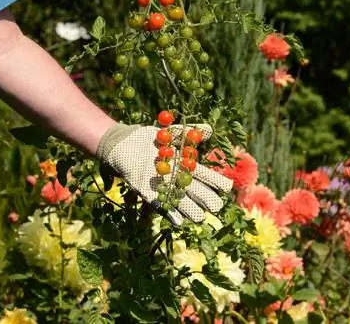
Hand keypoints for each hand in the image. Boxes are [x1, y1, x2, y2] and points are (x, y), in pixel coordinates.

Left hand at [97, 123, 232, 224]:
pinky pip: (165, 209)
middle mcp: (180, 181)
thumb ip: (189, 132)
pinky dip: (172, 216)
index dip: (219, 184)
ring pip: (187, 206)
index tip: (225, 187)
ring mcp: (167, 189)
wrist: (124, 145)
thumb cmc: (149, 138)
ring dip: (193, 211)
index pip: (210, 178)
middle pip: (202, 195)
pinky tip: (179, 221)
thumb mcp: (170, 133)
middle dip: (209, 201)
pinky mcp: (151, 195)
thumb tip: (210, 129)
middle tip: (214, 205)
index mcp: (188, 167)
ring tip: (199, 215)